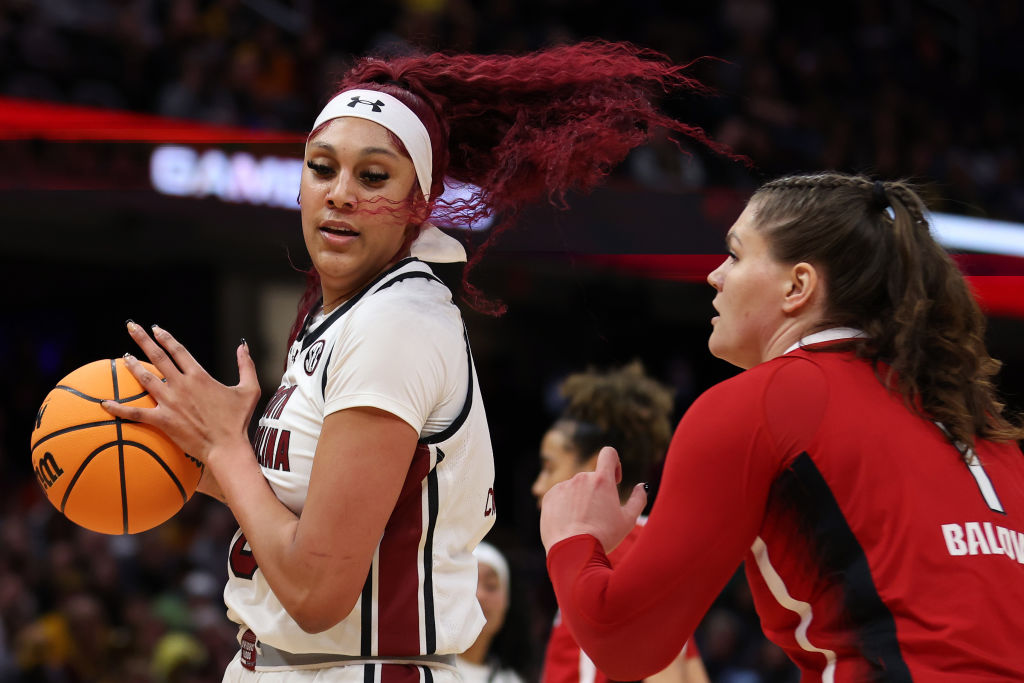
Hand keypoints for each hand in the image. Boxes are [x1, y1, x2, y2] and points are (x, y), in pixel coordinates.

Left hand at [100, 322, 260, 463]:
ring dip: (133, 366)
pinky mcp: (163, 420)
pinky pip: (136, 413)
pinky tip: (104, 403)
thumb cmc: (239, 420)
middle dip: (142, 339)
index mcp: (199, 376)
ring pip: (145, 379)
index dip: (166, 338)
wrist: (227, 447)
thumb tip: (243, 346)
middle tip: (131, 327)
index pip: (178, 350)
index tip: (156, 328)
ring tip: (123, 357)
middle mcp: (182, 385)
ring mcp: (170, 402)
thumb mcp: (249, 389)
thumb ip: (246, 365)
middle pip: (158, 357)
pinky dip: (119, 408)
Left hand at [539, 447, 646, 553]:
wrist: (573, 553)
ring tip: (583, 523)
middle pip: (592, 477)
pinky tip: (570, 523)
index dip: (614, 463)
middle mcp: (581, 478)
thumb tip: (641, 486)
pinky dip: (566, 506)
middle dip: (597, 491)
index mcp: (602, 480)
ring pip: (576, 488)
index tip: (614, 481)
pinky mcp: (549, 497)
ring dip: (581, 499)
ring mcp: (563, 486)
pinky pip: (560, 496)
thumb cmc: (604, 536)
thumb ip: (638, 498)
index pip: (609, 453)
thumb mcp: (629, 520)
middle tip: (599, 515)